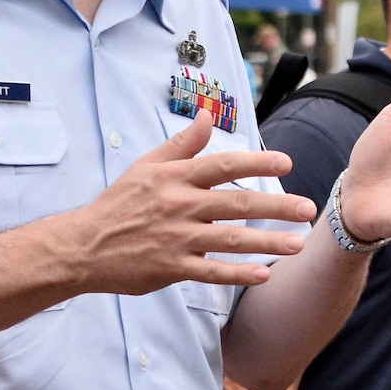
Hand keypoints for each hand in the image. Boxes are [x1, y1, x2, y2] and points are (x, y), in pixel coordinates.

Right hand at [66, 115, 314, 295]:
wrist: (82, 246)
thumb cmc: (119, 204)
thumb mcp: (146, 166)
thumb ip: (181, 144)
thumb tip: (206, 115)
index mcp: (175, 178)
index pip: (222, 165)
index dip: (256, 163)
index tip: (286, 163)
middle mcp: (179, 206)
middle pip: (236, 204)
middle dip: (276, 206)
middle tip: (307, 209)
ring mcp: (176, 239)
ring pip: (230, 239)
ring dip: (267, 242)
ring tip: (297, 243)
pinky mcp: (171, 268)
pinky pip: (211, 272)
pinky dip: (238, 274)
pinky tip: (264, 274)